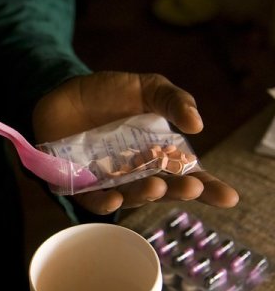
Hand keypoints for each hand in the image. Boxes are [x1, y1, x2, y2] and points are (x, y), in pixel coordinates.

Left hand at [32, 71, 238, 213]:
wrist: (62, 90)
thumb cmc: (108, 92)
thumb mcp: (147, 88)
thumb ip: (173, 100)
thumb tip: (197, 124)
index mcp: (158, 152)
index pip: (187, 174)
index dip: (207, 187)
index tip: (228, 197)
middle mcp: (136, 171)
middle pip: (162, 189)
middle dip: (178, 191)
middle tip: (191, 187)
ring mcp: (109, 179)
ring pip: (131, 196)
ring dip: (145, 195)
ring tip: (156, 186)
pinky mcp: (80, 184)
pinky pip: (93, 200)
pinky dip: (104, 202)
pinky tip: (115, 198)